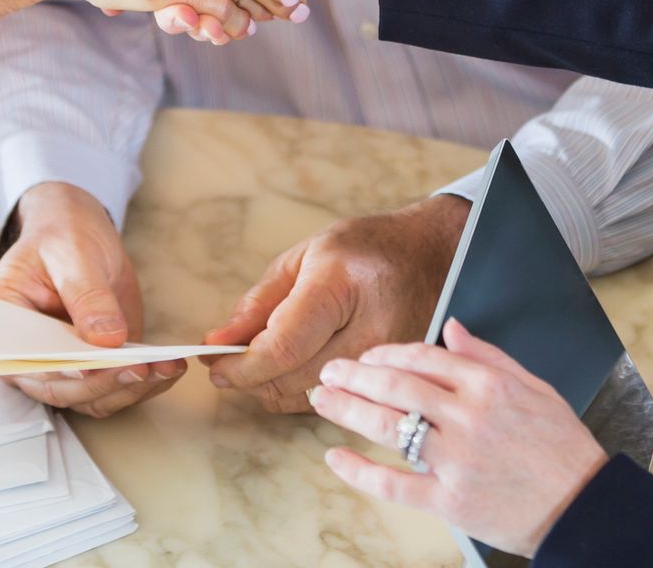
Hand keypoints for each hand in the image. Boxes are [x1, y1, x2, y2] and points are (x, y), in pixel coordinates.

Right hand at [0, 182, 185, 417]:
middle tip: (141, 368)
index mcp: (6, 325)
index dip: (58, 370)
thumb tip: (107, 339)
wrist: (79, 234)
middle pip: (61, 388)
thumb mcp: (72, 254)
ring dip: (130, 389)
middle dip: (104, 383)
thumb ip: (87, 295)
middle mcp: (29, 356)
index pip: (25, 361)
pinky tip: (170, 369)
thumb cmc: (63, 238)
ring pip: (91, 397)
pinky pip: (114, 388)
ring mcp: (64, 365)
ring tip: (166, 368)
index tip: (91, 368)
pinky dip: (144, 385)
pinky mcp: (96, 365)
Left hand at [201, 195, 468, 412]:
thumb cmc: (367, 249)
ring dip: (277, 387)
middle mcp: (371, 331)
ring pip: (311, 400)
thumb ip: (259, 303)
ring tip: (269, 358)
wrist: (436, 257)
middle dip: (253, 378)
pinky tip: (301, 367)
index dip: (241, 367)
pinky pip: (336, 402)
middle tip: (232, 361)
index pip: (283, 348)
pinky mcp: (396, 384)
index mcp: (341, 287)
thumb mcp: (307, 257)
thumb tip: (217, 344)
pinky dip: (306, 391)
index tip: (215, 366)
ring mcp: (388, 364)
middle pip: (293, 381)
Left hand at [311, 319, 608, 557]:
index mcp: (490, 385)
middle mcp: (469, 418)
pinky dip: (359, 471)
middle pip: (397, 385)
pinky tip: (335, 457)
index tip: (368, 356)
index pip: (423, 356)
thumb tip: (452, 327)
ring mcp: (457, 461)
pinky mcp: (450, 502)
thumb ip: (489, 356)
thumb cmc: (561, 446)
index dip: (387, 353)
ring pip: (389, 428)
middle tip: (330, 371)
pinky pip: (394, 485)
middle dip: (356, 374)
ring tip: (322, 399)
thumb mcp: (534, 387)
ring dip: (348, 409)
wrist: (582, 506)